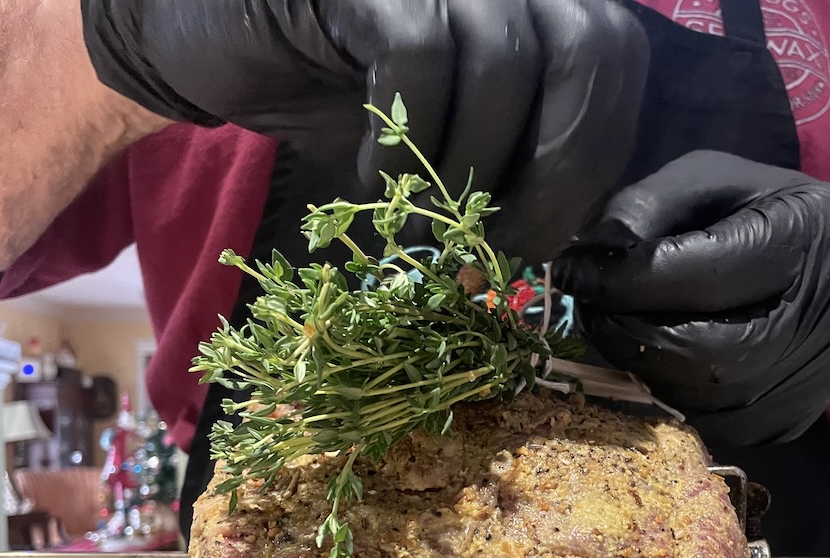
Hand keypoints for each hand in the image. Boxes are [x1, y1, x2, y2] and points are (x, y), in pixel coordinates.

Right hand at [80, 0, 647, 262]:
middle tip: (500, 242)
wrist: (214, 42)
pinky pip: (417, 59)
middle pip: (588, 48)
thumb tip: (564, 232)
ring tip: (424, 216)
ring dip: (469, 170)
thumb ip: (516, 154)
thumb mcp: (447, 131)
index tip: (543, 236)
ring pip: (505, 63)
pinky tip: (370, 176)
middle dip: (557, 169)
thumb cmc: (342, 92)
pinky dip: (403, 145)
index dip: (594, 155)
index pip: (615, 57)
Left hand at [554, 151, 829, 446]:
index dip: (624, 281)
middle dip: (625, 331)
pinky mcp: (786, 422)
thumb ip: (650, 205)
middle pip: (697, 351)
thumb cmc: (770, 218)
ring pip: (696, 397)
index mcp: (805, 237)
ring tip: (622, 329)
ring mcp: (806, 383)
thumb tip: (590, 257)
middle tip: (593, 309)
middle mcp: (817, 318)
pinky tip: (661, 358)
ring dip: (639, 365)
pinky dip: (668, 391)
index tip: (572, 272)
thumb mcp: (714, 181)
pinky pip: (706, 422)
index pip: (701, 275)